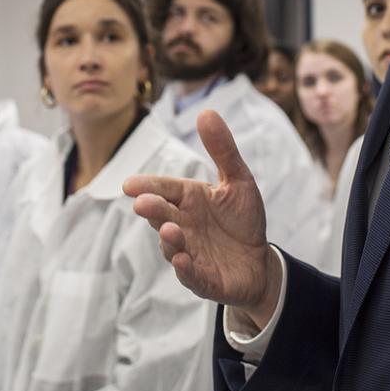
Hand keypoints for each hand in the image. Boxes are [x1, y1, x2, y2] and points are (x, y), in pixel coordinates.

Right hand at [123, 110, 281, 326]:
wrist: (260, 263)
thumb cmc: (243, 220)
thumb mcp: (239, 181)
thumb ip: (223, 150)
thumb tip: (206, 111)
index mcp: (189, 200)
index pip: (165, 189)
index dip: (148, 186)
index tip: (129, 185)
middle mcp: (183, 225)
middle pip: (161, 215)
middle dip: (152, 210)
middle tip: (142, 204)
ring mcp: (190, 253)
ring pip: (171, 246)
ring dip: (169, 239)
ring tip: (170, 230)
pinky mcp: (203, 279)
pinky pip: (190, 275)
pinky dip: (184, 269)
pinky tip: (181, 260)